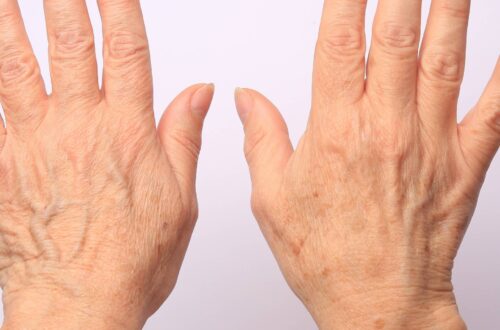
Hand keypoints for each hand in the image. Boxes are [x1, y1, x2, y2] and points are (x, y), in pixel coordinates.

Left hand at [0, 0, 212, 327]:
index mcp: (127, 134)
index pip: (126, 49)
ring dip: (9, 23)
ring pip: (15, 67)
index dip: (119, 6)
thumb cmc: (130, 260)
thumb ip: (183, 136)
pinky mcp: (2, 167)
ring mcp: (34, 145)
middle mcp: (79, 130)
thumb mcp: (180, 199)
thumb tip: (199, 92)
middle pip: (70, 45)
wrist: (78, 304)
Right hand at [236, 0, 498, 328]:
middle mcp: (385, 129)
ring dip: (449, 9)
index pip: (339, 43)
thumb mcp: (272, 199)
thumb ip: (261, 139)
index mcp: (335, 132)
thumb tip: (246, 98)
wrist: (380, 302)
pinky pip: (493, 109)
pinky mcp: (463, 164)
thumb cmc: (327, 256)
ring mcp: (429, 144)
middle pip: (395, 37)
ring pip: (443, 59)